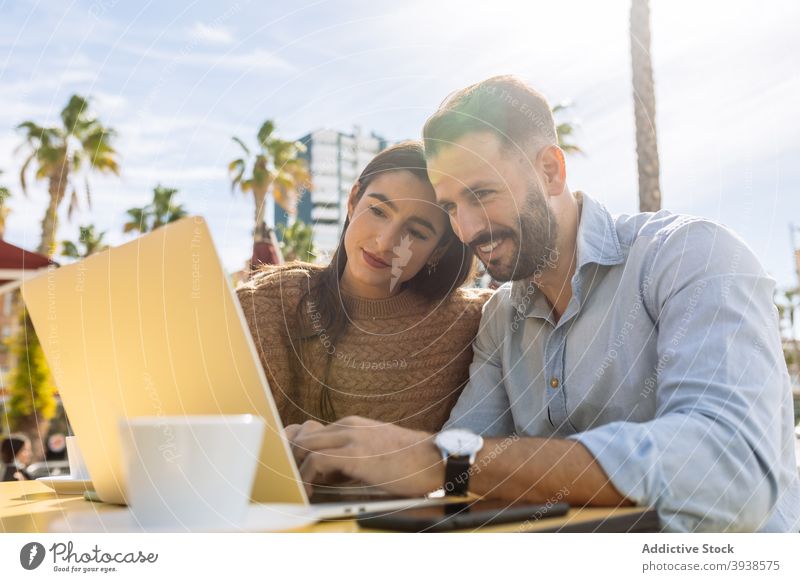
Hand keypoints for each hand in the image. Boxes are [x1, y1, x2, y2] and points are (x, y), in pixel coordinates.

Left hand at [288, 416, 442, 496]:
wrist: (437, 459)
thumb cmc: (411, 462)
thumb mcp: (376, 451)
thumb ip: (354, 455)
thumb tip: (333, 474)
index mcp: (352, 424)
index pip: (309, 429)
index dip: (294, 447)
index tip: (290, 467)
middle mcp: (348, 425)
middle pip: (301, 435)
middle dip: (289, 459)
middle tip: (287, 480)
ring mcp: (351, 437)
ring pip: (304, 445)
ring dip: (295, 468)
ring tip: (294, 487)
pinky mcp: (355, 454)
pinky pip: (316, 461)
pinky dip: (307, 477)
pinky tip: (309, 492)